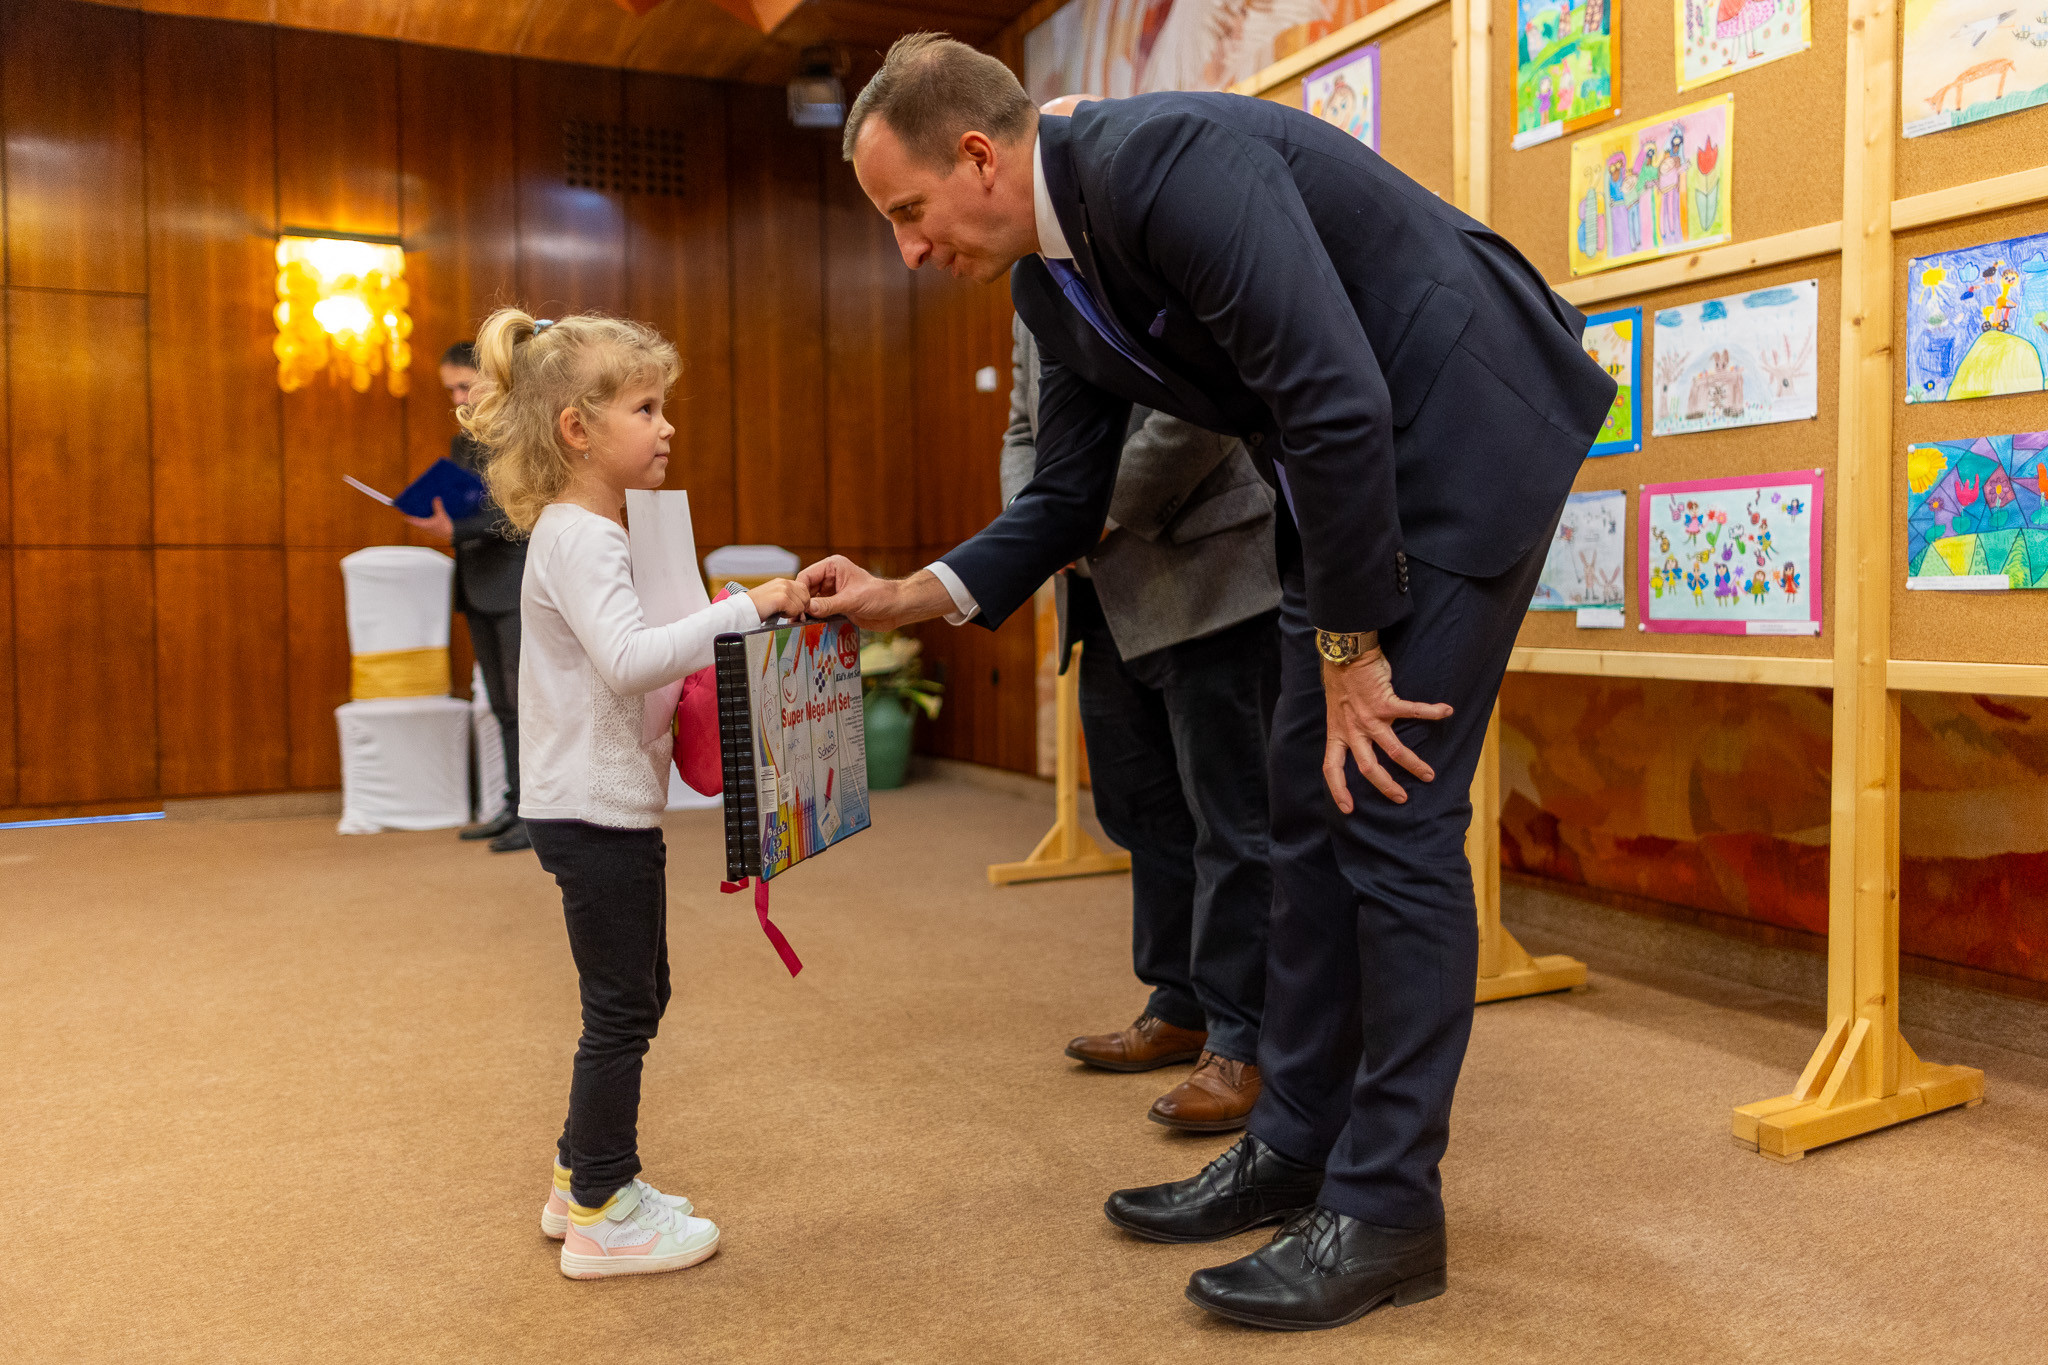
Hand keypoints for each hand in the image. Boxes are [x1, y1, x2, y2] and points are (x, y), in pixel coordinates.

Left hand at [402, 497, 454, 542]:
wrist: (452, 535)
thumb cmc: (445, 528)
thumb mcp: (441, 515)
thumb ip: (438, 506)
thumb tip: (436, 498)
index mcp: (423, 524)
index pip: (410, 519)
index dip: (405, 514)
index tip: (400, 509)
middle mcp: (423, 527)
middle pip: (413, 520)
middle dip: (411, 514)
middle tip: (409, 507)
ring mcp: (427, 529)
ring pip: (419, 522)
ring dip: (418, 516)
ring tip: (418, 509)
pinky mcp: (432, 529)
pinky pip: (425, 522)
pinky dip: (424, 518)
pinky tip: (428, 514)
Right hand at [747, 577, 810, 620]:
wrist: (742, 610)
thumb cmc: (756, 608)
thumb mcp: (773, 599)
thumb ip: (788, 599)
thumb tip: (803, 608)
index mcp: (782, 582)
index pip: (804, 590)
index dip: (801, 602)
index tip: (791, 609)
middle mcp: (784, 582)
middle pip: (806, 597)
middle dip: (799, 607)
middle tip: (785, 612)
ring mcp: (783, 589)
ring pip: (802, 605)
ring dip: (793, 612)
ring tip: (779, 612)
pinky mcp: (782, 598)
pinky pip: (796, 610)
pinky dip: (788, 615)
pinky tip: (778, 614)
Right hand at [798, 557, 953, 629]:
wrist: (897, 609)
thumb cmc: (880, 596)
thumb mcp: (852, 600)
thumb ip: (829, 605)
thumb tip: (808, 608)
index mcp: (833, 567)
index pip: (806, 577)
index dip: (799, 592)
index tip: (796, 608)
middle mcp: (830, 578)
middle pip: (806, 590)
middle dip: (801, 604)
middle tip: (794, 620)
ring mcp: (832, 593)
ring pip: (811, 602)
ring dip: (807, 614)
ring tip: (800, 626)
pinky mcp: (836, 606)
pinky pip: (820, 612)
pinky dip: (816, 619)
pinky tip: (810, 628)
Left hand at [1321, 643, 1452, 810]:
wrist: (1345, 652)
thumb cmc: (1343, 680)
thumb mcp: (1337, 710)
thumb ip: (1346, 726)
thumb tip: (1357, 737)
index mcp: (1337, 732)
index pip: (1332, 768)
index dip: (1338, 790)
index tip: (1348, 809)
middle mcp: (1352, 729)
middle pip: (1367, 768)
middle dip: (1385, 786)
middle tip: (1401, 798)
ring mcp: (1369, 717)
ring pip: (1393, 750)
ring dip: (1413, 764)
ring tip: (1428, 775)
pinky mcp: (1385, 701)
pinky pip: (1411, 711)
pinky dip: (1430, 712)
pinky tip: (1446, 711)